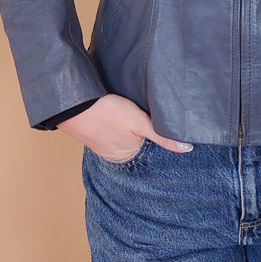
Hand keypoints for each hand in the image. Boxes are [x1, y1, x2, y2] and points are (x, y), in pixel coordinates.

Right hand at [55, 94, 194, 160]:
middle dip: (148, 141)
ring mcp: (105, 144)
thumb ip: (162, 135)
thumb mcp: (139, 122)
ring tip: (142, 122)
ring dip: (133, 132)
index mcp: (127, 156)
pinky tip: (124, 118)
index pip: (150, 154)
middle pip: (139, 147)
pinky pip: (114, 132)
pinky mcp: (97, 132)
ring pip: (127, 139)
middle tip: (158, 126)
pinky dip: (121, 127)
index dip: (160, 146)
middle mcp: (116, 155)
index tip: (172, 141)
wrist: (73, 105)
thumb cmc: (106, 113)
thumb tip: (187, 148)